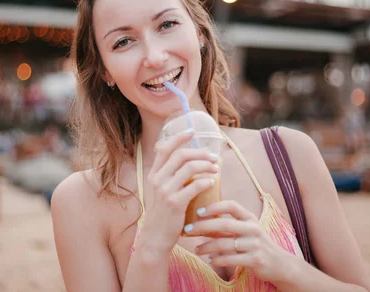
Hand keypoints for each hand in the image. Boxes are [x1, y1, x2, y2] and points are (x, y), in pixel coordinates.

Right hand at [139, 129, 219, 254]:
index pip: (165, 148)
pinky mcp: (175, 203)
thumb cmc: (161, 215)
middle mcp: (157, 180)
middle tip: (214, 156)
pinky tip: (212, 183)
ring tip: (216, 169)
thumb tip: (185, 161)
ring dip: (206, 165)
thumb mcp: (158, 192)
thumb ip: (167, 176)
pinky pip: (195, 186)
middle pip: (181, 155)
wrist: (155, 238)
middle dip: (200, 152)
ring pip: (190, 167)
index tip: (192, 131)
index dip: (179, 137)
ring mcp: (165, 191)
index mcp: (153, 174)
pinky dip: (206, 181)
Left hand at [185, 200, 294, 283]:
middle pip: (224, 224)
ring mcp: (255, 244)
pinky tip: (210, 260)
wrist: (279, 263)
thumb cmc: (256, 244)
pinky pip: (231, 259)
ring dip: (206, 246)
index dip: (214, 206)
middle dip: (203, 226)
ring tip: (196, 249)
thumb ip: (226, 225)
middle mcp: (253, 228)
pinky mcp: (255, 260)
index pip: (231, 205)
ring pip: (224, 244)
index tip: (198, 211)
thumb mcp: (245, 230)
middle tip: (187, 229)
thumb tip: (199, 221)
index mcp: (249, 217)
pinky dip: (217, 259)